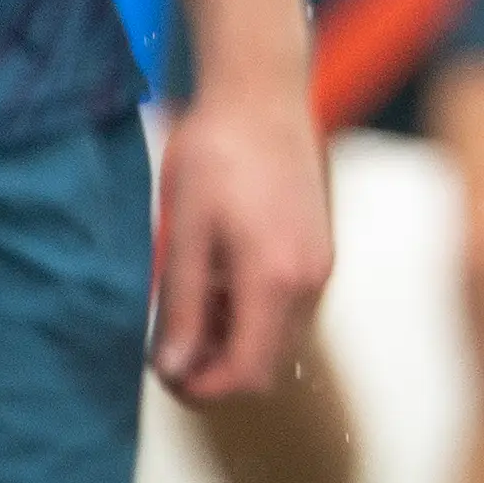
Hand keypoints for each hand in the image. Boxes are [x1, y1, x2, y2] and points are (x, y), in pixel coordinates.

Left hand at [149, 82, 331, 401]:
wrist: (261, 92)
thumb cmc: (215, 154)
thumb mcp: (185, 233)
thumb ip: (182, 308)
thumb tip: (172, 370)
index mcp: (275, 280)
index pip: (246, 375)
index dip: (202, 389)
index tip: (163, 373)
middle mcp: (309, 281)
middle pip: (266, 365)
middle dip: (215, 368)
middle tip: (167, 344)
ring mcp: (320, 265)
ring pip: (278, 338)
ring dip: (233, 340)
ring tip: (188, 303)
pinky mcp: (319, 249)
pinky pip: (288, 307)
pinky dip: (252, 313)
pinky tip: (218, 277)